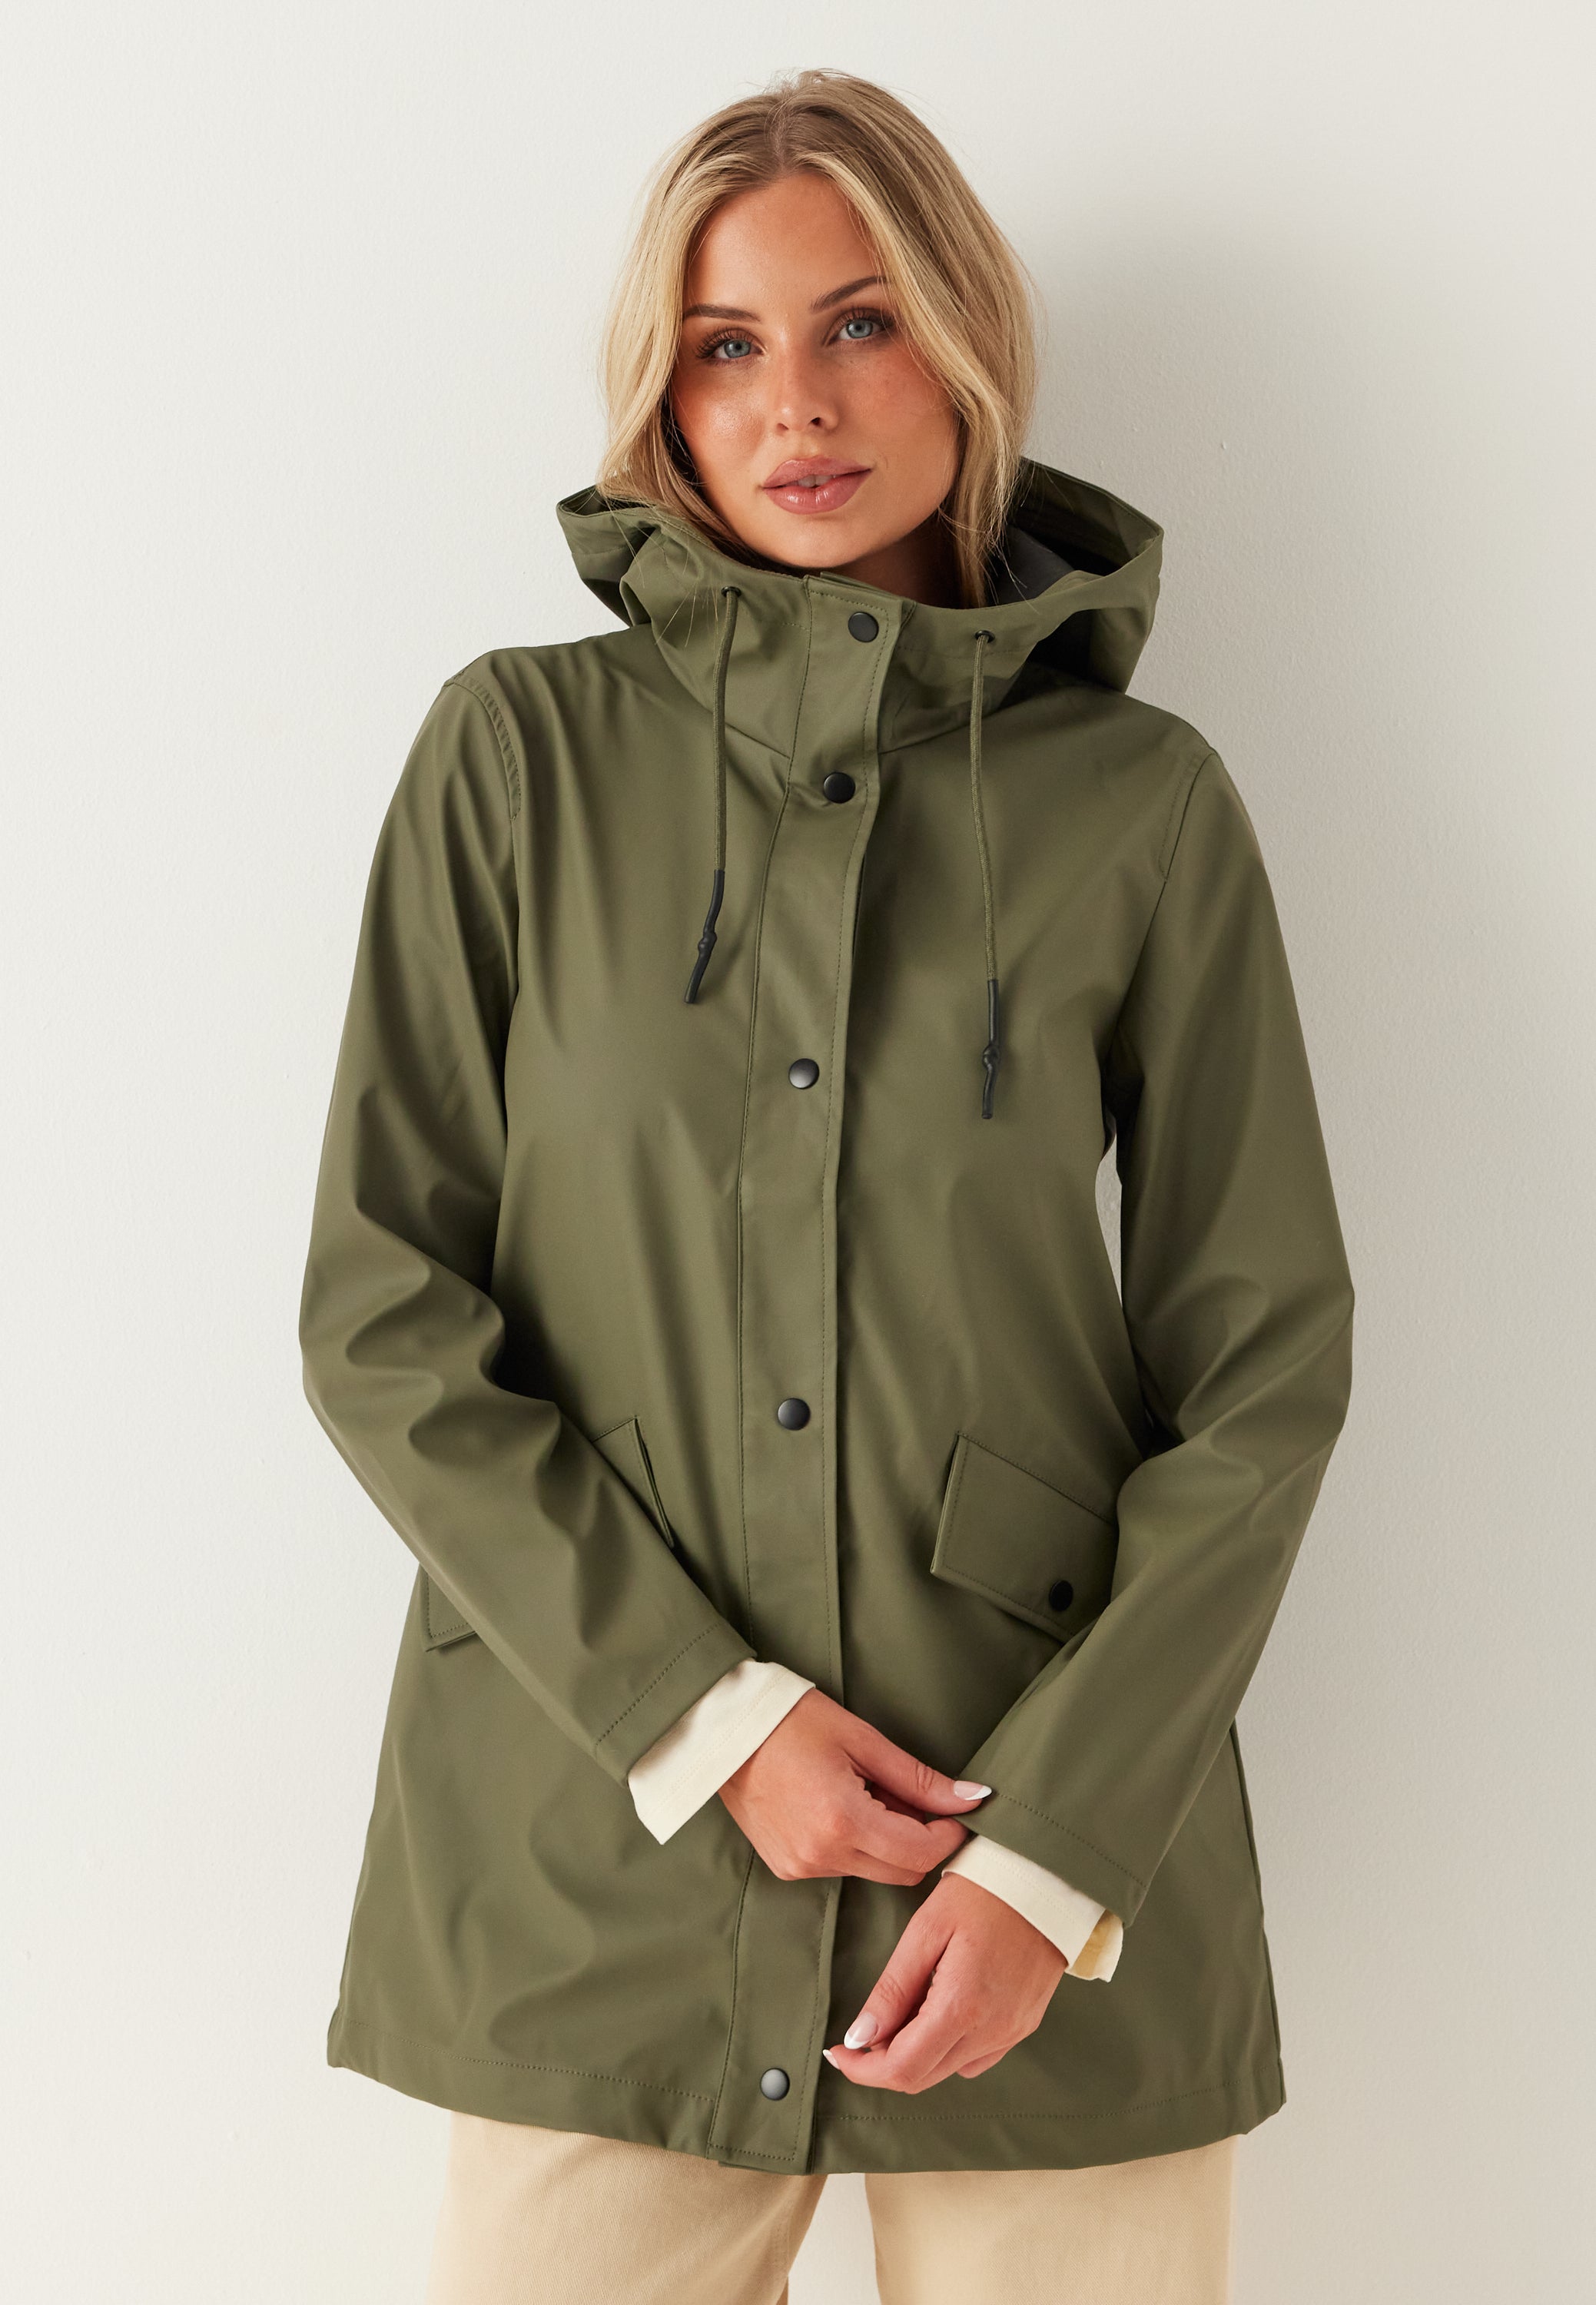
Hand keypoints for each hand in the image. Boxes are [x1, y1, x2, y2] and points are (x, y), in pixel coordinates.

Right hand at [718, 1689, 989, 1885]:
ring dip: (888, 1842)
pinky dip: (856, 1844)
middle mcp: (822, 1855)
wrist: (724, 1731)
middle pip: (902, 1872)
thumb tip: (974, 1798)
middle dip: (921, 1840)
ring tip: (868, 1792)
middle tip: (913, 1798)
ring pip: (873, 1871)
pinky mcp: (787, 1868)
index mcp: (844, 1821)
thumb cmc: (793, 1722)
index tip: (955, 1810)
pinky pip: (842, 1867)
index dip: (949, 1834)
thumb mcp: (862, 1740)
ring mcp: (800, 1866)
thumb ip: (920, 1779)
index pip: (921, 1854)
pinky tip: (841, 1805)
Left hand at [821, 1874, 1067, 2090]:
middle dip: (884, 2064)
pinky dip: (949, 2048)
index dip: (865, 2070)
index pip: (904, 2068)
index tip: (840, 2052)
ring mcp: (1012, 2032)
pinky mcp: (1024, 2025)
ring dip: (916, 2055)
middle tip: (861, 2035)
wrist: (1045, 1879)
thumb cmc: (981, 1893)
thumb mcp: (926, 1930)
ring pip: (950, 2069)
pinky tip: (939, 2012)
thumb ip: (893, 1989)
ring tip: (902, 2013)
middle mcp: (991, 2031)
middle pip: (924, 2077)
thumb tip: (860, 2037)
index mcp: (962, 2006)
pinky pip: (977, 2057)